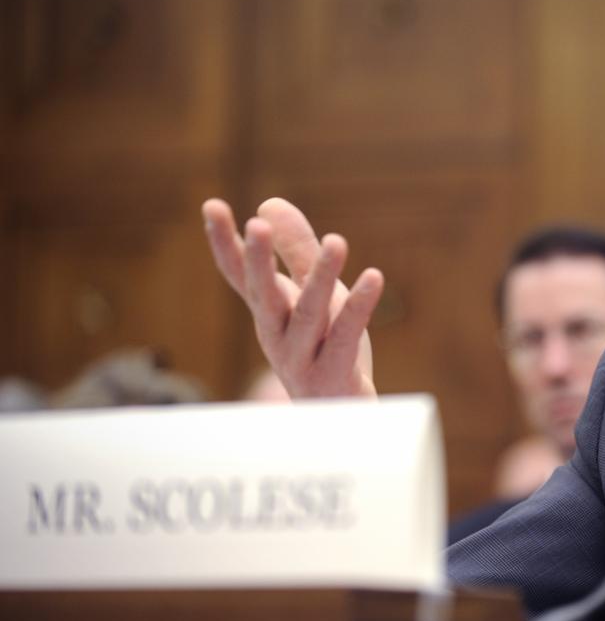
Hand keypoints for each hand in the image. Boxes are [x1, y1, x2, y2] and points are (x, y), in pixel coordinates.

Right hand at [202, 197, 383, 398]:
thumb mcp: (312, 294)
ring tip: (337, 240)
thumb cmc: (324, 350)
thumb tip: (268, 203)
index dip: (225, 243)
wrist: (343, 417)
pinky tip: (375, 276)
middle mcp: (277, 334)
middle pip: (264, 295)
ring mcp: (302, 357)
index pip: (240, 275)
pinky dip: (360, 306)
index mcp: (269, 312)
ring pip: (310, 314)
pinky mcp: (333, 373)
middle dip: (260, 261)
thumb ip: (296, 251)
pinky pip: (346, 335)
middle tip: (257, 225)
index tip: (212, 204)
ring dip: (322, 277)